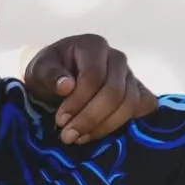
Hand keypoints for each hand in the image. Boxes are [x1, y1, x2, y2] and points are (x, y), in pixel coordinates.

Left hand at [23, 34, 157, 143]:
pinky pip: (145, 107)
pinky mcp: (138, 92)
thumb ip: (49, 75)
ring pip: (130, 104)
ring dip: (104, 127)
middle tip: (68, 136)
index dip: (78, 102)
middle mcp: (116, 58)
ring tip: (80, 138)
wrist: (58, 81)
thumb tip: (66, 86)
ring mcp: (130, 75)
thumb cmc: (49, 74)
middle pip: (114, 93)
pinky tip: (100, 133)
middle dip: (90, 118)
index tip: (60, 120)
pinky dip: (127, 123)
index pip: (94, 76)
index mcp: (93, 46)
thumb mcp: (39, 71)